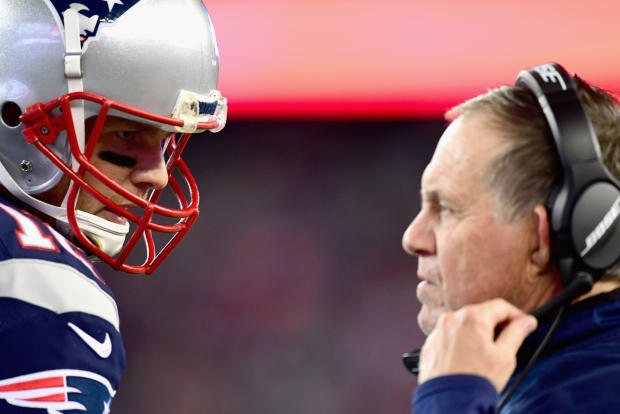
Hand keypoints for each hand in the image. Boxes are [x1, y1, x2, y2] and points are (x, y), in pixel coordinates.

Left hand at [418, 298, 537, 392]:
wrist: (449, 402)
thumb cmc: (477, 380)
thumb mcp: (505, 357)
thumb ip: (516, 334)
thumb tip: (526, 322)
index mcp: (472, 318)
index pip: (500, 306)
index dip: (517, 315)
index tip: (526, 324)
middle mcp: (451, 319)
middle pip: (480, 314)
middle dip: (497, 324)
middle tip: (510, 339)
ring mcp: (437, 331)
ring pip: (463, 325)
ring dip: (477, 333)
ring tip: (487, 353)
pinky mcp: (430, 344)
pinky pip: (449, 337)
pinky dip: (460, 342)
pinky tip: (468, 358)